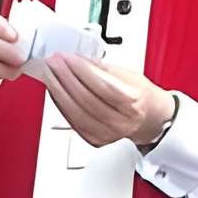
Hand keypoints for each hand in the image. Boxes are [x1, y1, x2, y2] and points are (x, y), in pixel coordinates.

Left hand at [41, 53, 174, 150]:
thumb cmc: (139, 95)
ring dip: (58, 91)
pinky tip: (54, 91)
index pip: (103, 86)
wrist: (148, 118)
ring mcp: (108, 134)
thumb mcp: (128, 75)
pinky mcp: (95, 140)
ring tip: (50, 74)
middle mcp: (122, 122)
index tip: (68, 57)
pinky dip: (61, 105)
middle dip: (66, 78)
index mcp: (133, 102)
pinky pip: (73, 122)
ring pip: (76, 113)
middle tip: (54, 63)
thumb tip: (78, 60)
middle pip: (87, 100)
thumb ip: (103, 69)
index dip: (82, 71)